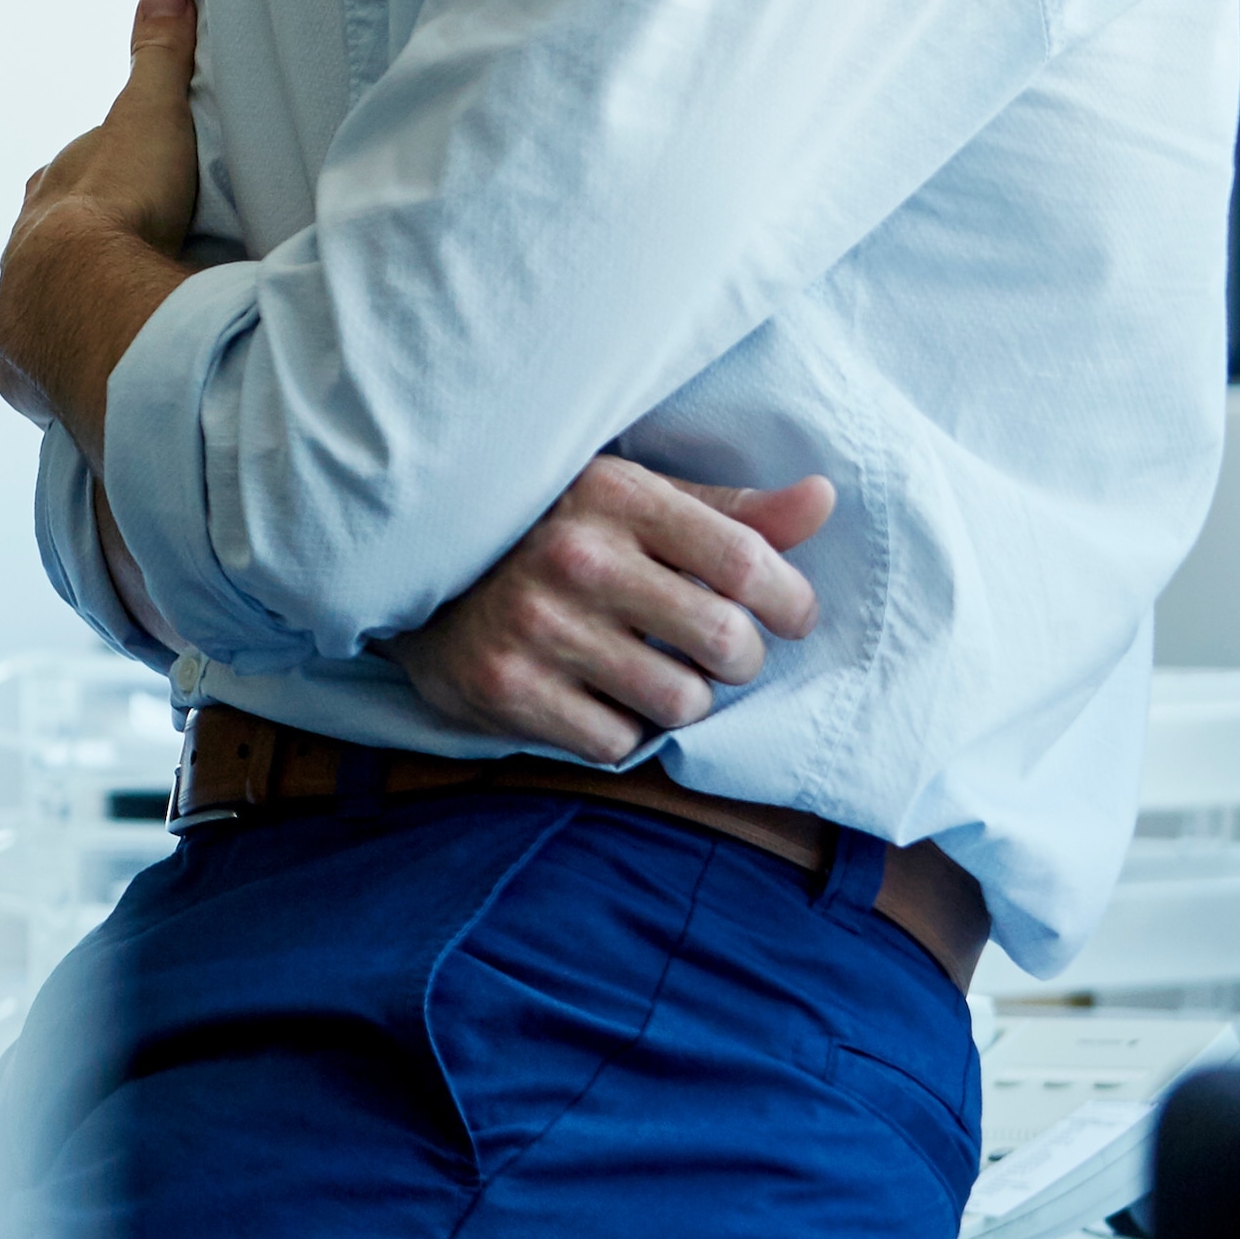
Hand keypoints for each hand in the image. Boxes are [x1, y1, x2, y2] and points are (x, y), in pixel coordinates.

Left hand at [0, 0, 205, 439]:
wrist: (80, 294)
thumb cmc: (119, 202)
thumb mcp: (150, 116)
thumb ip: (160, 58)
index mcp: (51, 192)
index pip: (70, 178)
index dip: (98, 182)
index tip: (129, 190)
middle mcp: (24, 254)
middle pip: (55, 249)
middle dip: (83, 256)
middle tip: (127, 265)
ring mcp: (23, 315)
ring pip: (44, 311)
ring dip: (73, 317)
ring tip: (113, 329)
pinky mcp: (32, 374)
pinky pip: (44, 376)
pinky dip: (62, 378)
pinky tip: (81, 387)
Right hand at [389, 456, 839, 762]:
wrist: (414, 569)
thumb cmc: (550, 531)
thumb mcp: (632, 500)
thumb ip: (730, 512)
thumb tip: (825, 499)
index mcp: (613, 495)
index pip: (747, 561)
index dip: (790, 601)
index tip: (788, 616)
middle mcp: (574, 557)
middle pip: (726, 643)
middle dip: (738, 661)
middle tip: (716, 653)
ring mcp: (536, 625)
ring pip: (681, 703)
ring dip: (682, 699)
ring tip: (652, 673)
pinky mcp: (505, 686)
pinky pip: (617, 744)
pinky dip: (620, 732)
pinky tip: (596, 696)